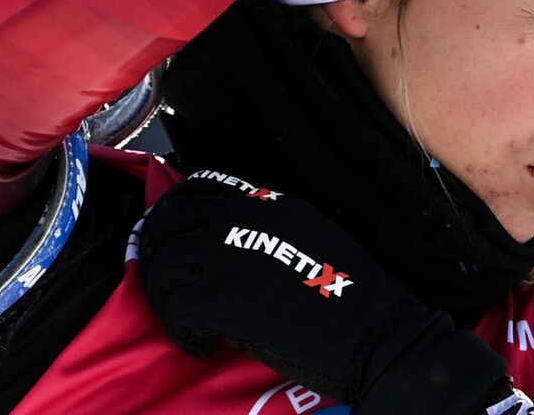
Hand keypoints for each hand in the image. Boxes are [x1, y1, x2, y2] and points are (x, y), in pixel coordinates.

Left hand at [139, 171, 524, 413]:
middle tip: (164, 280)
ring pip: (164, 265)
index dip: (176, 209)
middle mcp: (244, 220)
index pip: (202, 187)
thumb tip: (235, 237)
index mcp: (271, 203)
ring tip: (183, 319)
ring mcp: (230, 257)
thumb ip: (273, 227)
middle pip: (171, 220)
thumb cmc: (356, 295)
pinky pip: (175, 310)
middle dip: (157, 249)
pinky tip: (201, 345)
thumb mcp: (314, 236)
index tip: (171, 233)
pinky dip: (181, 332)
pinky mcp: (222, 300)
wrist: (376, 334)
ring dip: (164, 294)